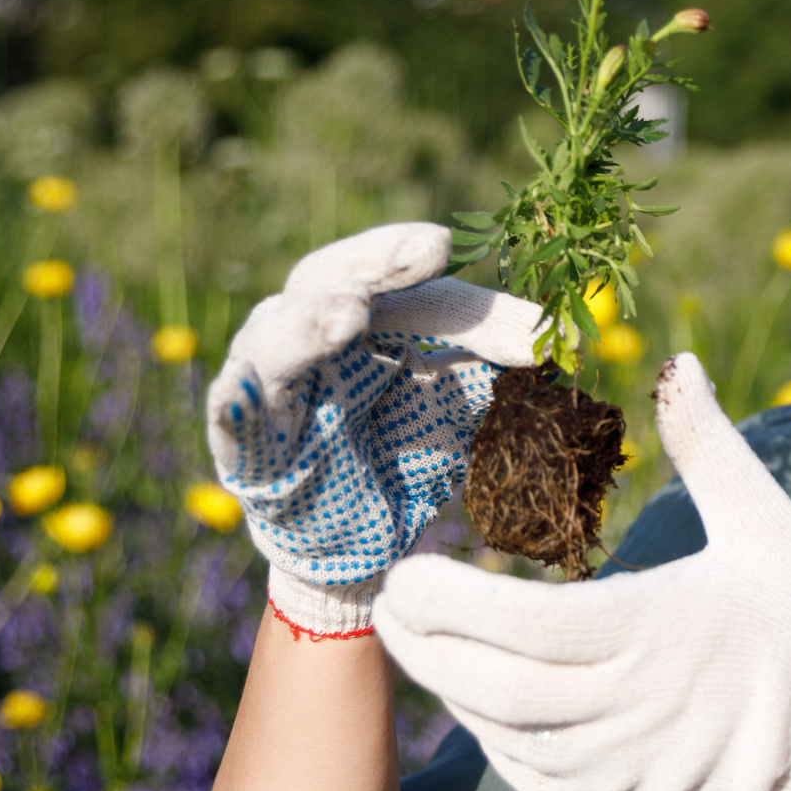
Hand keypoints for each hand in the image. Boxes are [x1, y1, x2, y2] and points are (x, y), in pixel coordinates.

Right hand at [207, 222, 545, 637]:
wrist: (352, 542)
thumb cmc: (401, 453)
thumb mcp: (457, 403)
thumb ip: (493, 362)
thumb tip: (559, 339)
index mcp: (366, 314)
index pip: (414, 291)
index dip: (456, 291)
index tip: (492, 285)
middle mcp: (309, 328)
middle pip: (334, 275)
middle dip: (379, 261)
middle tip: (430, 248)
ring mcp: (267, 378)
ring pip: (278, 332)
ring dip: (313, 320)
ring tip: (351, 313)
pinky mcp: (237, 436)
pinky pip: (232, 410)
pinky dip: (242, 398)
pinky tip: (254, 390)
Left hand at [374, 354, 790, 790]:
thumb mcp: (770, 523)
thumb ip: (708, 445)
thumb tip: (677, 363)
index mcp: (662, 630)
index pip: (531, 627)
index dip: (455, 604)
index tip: (404, 571)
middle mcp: (638, 706)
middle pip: (496, 691)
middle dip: (426, 649)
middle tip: (385, 602)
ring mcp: (631, 760)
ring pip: (506, 739)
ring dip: (450, 692)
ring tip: (416, 639)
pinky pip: (537, 778)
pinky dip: (493, 740)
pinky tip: (473, 698)